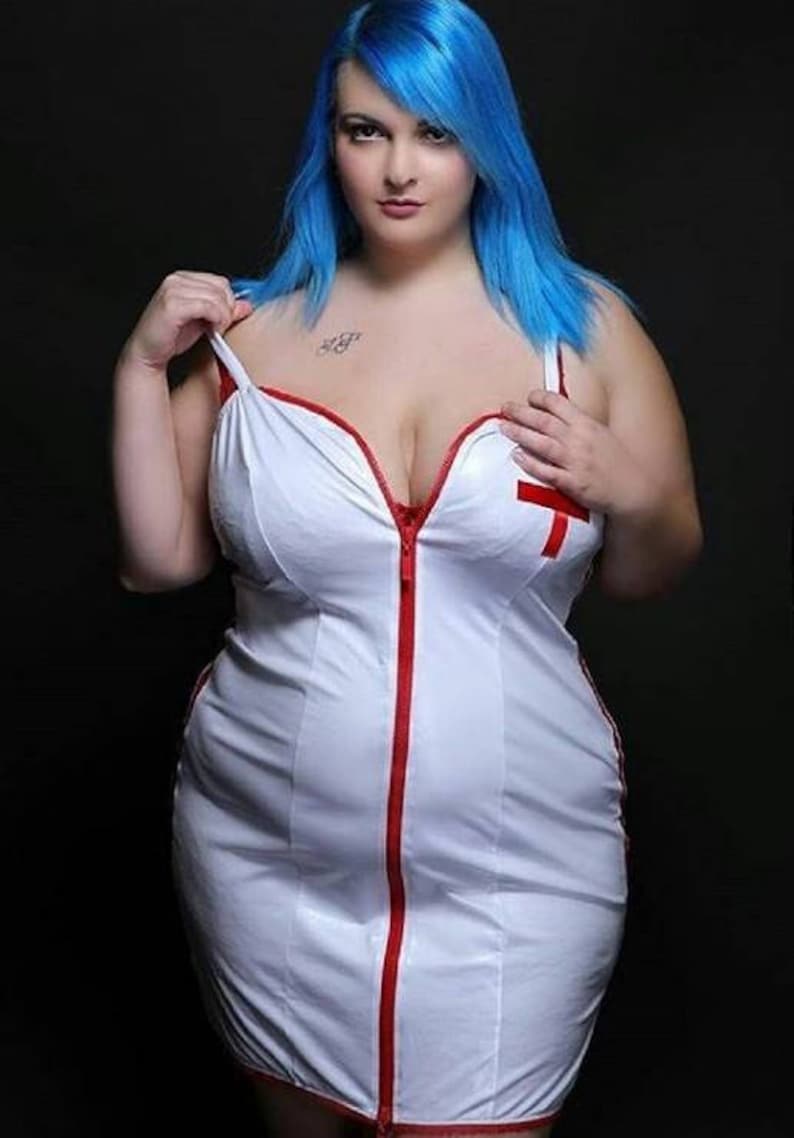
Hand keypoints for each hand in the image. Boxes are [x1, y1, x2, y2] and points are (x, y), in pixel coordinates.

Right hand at [120, 270, 252, 372]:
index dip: (228, 302)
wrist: (148, 353)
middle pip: (221, 287)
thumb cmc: (172, 337)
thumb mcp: (204, 321)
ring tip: (213, 330)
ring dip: (222, 318)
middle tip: (218, 327)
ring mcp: (173, 290)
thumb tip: (246, 305)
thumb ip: (224, 310)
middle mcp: (176, 279)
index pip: (220, 282)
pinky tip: (210, 331)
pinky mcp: (172, 304)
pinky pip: (208, 307)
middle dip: (226, 310)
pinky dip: (216, 320)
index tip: (223, 320)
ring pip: (217, 298)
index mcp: (183, 279)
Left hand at [499, 388, 654, 516]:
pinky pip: (546, 471)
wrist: (634, 489)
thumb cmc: (618, 462)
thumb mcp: (602, 435)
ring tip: (503, 427)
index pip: (559, 405)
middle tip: (505, 408)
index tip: (528, 397)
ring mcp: (575, 461)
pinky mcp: (572, 483)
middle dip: (522, 413)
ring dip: (520, 434)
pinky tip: (516, 456)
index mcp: (587, 425)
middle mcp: (579, 440)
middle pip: (544, 422)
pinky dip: (530, 463)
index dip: (540, 399)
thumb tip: (561, 416)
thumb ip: (581, 425)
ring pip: (541, 444)